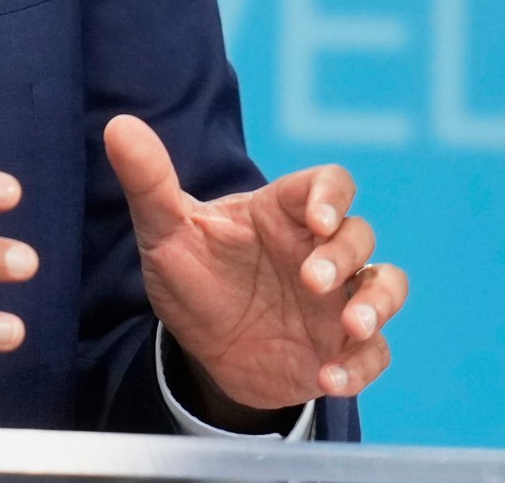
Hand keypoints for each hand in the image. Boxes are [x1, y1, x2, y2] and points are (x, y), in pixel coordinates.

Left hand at [104, 114, 406, 414]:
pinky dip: (361, 364)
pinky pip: (375, 352)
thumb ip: (149, 182)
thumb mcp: (165, 232)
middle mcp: (319, 250)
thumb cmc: (192, 276)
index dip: (332, 195)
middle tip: (312, 282)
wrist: (200, 349)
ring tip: (351, 328)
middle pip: (359, 234)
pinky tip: (329, 377)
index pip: (328, 184)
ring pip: (386, 285)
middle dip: (345, 256)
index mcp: (283, 213)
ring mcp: (337, 300)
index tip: (317, 219)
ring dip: (377, 303)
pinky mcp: (341, 347)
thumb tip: (118, 126)